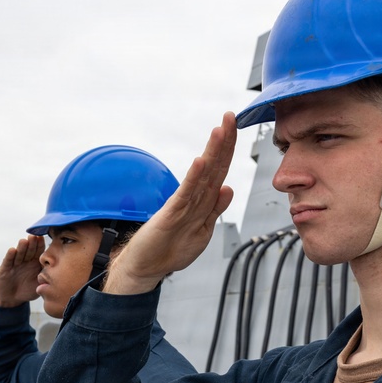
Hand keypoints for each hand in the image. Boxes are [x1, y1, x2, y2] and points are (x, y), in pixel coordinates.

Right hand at [0, 235, 44, 306]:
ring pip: (19, 254)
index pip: (39, 252)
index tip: (43, 238)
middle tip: (34, 237)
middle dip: (32, 243)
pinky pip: (8, 261)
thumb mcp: (39, 285)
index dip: (40, 245)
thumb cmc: (27, 290)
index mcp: (35, 263)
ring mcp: (15, 263)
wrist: (12, 299)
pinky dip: (10, 255)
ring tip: (24, 241)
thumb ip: (46, 278)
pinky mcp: (5, 268)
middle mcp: (25, 260)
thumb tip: (56, 274)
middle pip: (29, 250)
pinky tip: (12, 250)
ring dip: (22, 248)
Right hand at [105, 112, 235, 294]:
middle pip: (212, 166)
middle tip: (230, 116)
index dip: (228, 149)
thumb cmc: (171, 249)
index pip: (218, 170)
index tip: (235, 126)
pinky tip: (200, 162)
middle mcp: (192, 198)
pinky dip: (193, 178)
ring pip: (201, 176)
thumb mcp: (202, 230)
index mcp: (202, 202)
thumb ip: (215, 210)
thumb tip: (229, 188)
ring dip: (212, 153)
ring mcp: (181, 205)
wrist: (146, 266)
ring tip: (220, 130)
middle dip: (223, 142)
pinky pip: (185, 195)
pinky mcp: (170, 215)